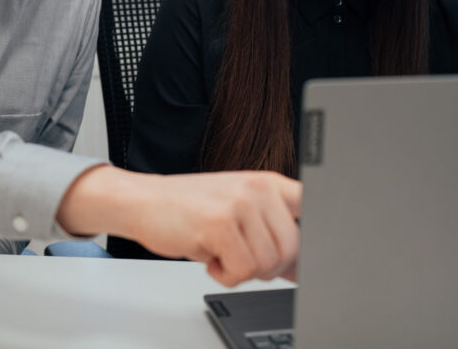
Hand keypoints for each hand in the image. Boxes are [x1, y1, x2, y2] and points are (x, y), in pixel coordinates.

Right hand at [57, 166, 300, 286]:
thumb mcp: (238, 211)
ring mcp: (238, 204)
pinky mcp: (219, 225)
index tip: (307, 260)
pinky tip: (209, 258)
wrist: (144, 200)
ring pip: (267, 264)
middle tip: (242, 260)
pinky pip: (241, 271)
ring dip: (242, 272)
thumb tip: (300, 269)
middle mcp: (257, 188)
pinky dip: (224, 276)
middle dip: (268, 268)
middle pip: (292, 249)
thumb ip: (270, 233)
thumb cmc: (191, 208)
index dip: (313, 240)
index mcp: (267, 182)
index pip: (313, 207)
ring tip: (221, 254)